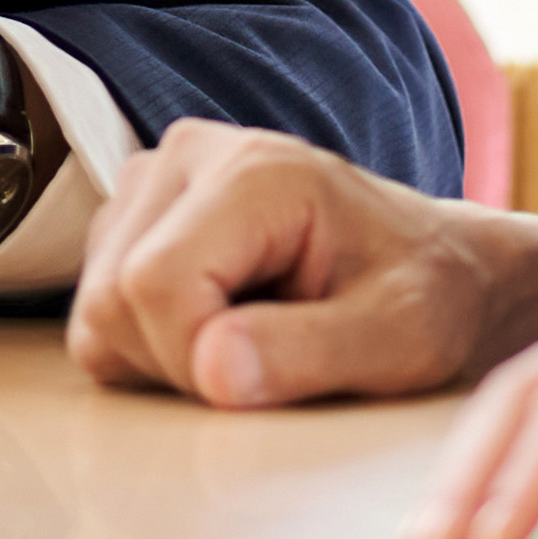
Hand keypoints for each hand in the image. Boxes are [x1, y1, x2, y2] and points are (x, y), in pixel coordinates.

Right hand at [69, 124, 537, 408]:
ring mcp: (155, 181)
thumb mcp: (401, 339)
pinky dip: (154, 344)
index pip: (152, 285)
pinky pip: (101, 311)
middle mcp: (189, 155)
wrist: (440, 267)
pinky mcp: (138, 216)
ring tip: (255, 339)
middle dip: (180, 362)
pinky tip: (226, 326)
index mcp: (255, 171)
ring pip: (97, 309)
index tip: (267, 384)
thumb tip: (212, 369)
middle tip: (270, 364)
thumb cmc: (430, 298)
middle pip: (112, 298)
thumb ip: (309, 353)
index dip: (193, 362)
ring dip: (165, 356)